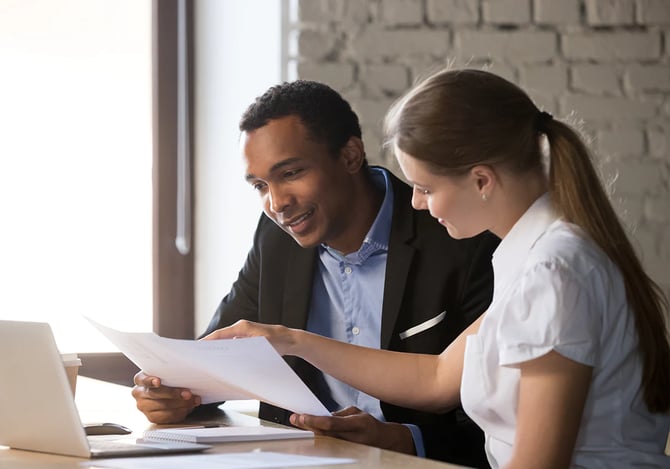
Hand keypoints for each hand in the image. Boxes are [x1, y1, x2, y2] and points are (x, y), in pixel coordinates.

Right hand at [131, 371, 200, 423]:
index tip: (158, 382)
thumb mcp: (166, 373)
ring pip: (162, 407)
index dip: (150, 381)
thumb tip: (186, 375)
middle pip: (155, 394)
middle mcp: (139, 393)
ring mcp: (144, 407)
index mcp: (140, 379)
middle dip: (174, 394)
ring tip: (192, 401)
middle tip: (187, 394)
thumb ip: (170, 373)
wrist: (166, 392)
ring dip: (180, 404)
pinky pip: (166, 417)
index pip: (143, 379)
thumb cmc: (167, 380)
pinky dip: (180, 412)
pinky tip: (187, 408)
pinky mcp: (151, 417)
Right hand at [202, 320, 296, 355]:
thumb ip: (246, 346)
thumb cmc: (277, 341)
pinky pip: (232, 346)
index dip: (207, 341)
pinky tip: (224, 363)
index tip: (197, 347)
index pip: (220, 334)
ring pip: (226, 343)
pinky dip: (227, 353)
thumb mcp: (261, 344)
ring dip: (218, 351)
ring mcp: (243, 335)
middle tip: (199, 358)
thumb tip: (231, 351)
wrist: (288, 340)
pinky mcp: (246, 340)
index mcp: (242, 327)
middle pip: (220, 338)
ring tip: (209, 362)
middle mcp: (241, 329)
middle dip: (210, 347)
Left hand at [289, 407, 415, 454]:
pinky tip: (308, 434)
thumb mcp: (357, 412)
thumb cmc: (369, 425)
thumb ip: (341, 413)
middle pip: (324, 433)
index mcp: (356, 425)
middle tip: (294, 418)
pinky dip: (316, 440)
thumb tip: (325, 417)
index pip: (331, 423)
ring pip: (323, 441)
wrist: (382, 441)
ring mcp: (347, 447)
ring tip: (298, 424)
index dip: (315, 421)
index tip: (303, 416)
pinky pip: (327, 445)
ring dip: (309, 433)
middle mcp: (350, 438)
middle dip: (307, 425)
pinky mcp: (344, 452)